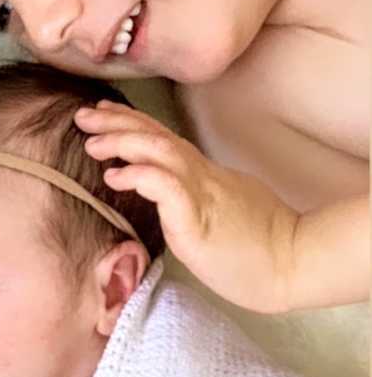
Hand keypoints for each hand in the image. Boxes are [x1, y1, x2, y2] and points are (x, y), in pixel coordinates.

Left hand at [75, 101, 299, 312]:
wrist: (293, 265)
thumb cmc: (258, 246)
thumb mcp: (221, 211)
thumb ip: (194, 197)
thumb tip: (168, 194)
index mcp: (203, 175)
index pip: (163, 138)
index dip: (132, 121)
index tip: (102, 111)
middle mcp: (200, 176)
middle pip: (155, 136)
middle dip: (116, 122)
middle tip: (83, 114)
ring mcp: (200, 194)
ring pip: (159, 152)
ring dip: (122, 141)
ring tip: (92, 141)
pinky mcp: (198, 219)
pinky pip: (167, 187)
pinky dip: (139, 175)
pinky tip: (115, 175)